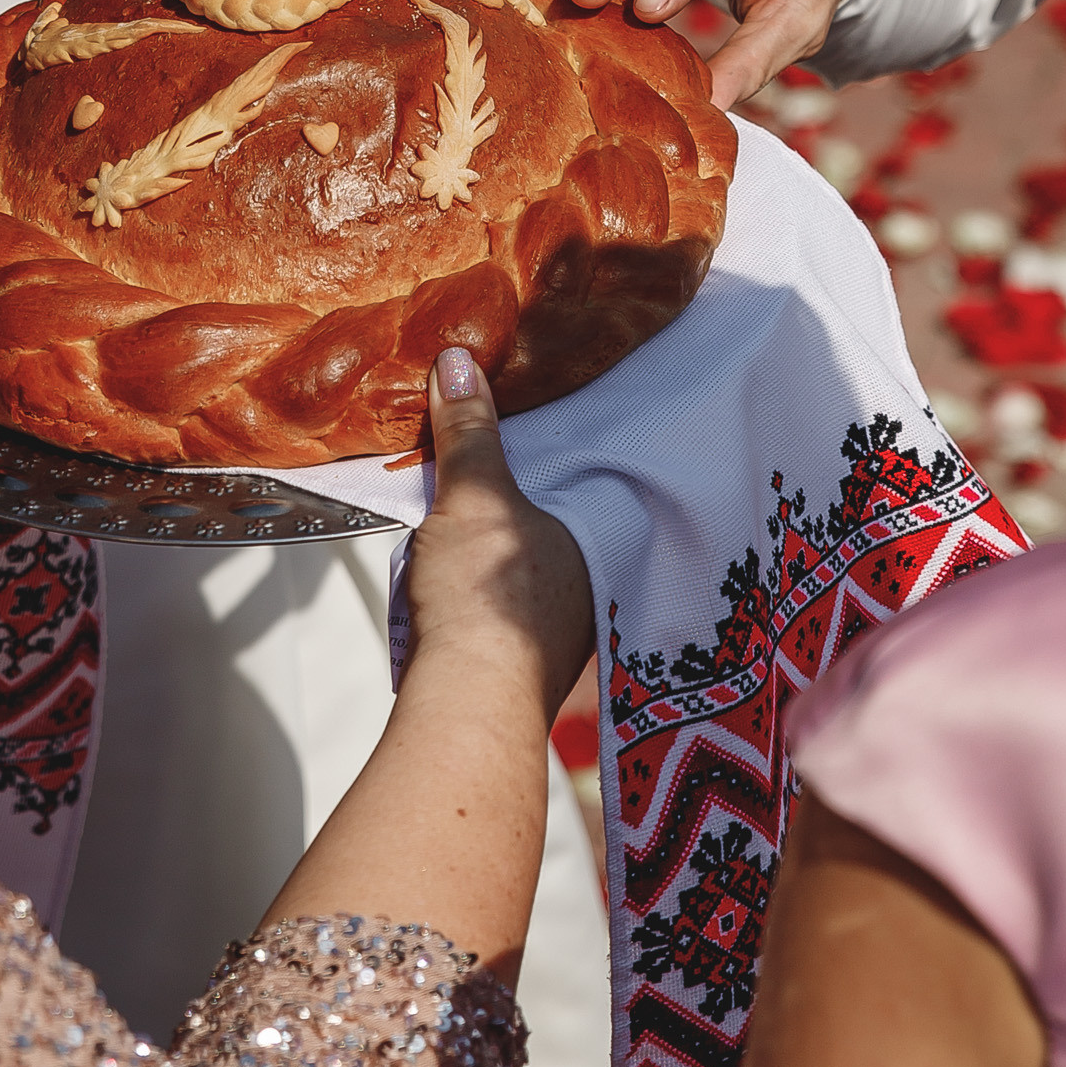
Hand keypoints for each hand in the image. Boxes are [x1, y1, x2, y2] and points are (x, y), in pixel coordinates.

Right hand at [404, 352, 593, 725]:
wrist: (467, 704)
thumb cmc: (487, 604)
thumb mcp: (474, 496)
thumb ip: (469, 430)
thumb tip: (458, 362)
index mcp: (607, 532)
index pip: (607, 467)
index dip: (586, 433)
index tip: (569, 398)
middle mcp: (601, 575)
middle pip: (571, 508)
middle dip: (544, 481)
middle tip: (515, 434)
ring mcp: (568, 616)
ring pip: (540, 549)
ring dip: (512, 529)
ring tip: (478, 489)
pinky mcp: (529, 645)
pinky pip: (514, 585)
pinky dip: (493, 567)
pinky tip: (463, 556)